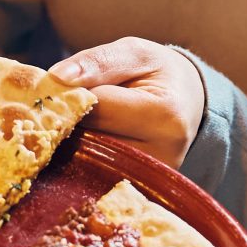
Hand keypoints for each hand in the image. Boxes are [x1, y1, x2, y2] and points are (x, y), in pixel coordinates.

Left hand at [52, 38, 206, 168]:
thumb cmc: (158, 73)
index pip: (95, 109)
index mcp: (164, 115)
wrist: (188, 103)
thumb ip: (96, 62)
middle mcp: (162, 154)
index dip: (73, 95)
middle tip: (75, 104)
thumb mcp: (132, 53)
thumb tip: (58, 78)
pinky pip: (96, 175)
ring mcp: (150, 180)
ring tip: (91, 120)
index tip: (67, 85)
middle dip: (72, 121)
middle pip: (89, 139)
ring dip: (77, 140)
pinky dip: (87, 156)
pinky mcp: (139, 193)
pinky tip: (94, 140)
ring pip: (88, 160)